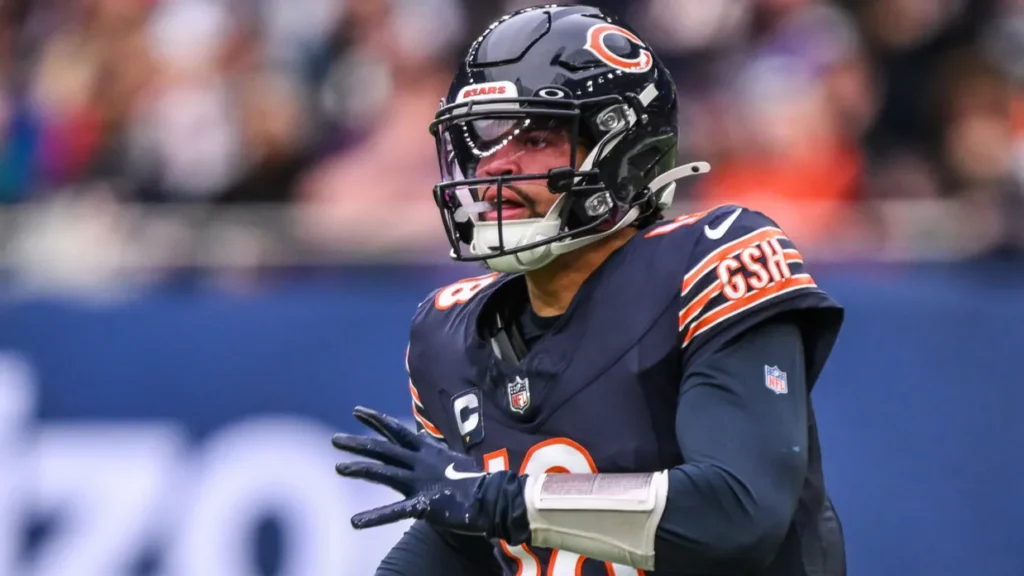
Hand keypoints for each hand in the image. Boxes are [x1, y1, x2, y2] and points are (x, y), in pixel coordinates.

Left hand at [332, 406, 529, 542]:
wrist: (492, 498)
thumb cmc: (475, 480)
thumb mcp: (452, 459)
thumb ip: (435, 451)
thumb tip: (427, 439)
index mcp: (427, 451)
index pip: (395, 431)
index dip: (375, 420)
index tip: (357, 411)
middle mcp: (419, 463)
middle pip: (383, 449)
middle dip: (358, 443)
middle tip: (336, 439)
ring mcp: (419, 483)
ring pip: (383, 472)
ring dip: (359, 468)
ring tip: (339, 467)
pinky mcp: (422, 504)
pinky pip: (393, 511)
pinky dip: (373, 517)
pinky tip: (355, 521)